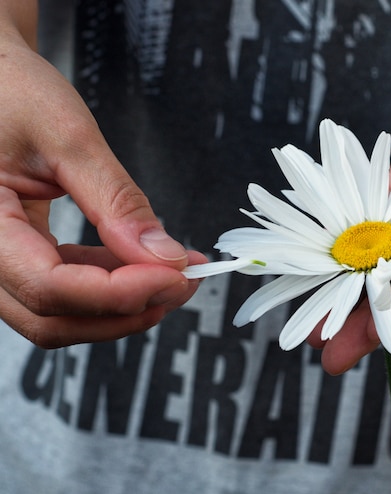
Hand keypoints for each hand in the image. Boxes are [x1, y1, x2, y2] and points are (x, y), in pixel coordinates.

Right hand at [0, 30, 205, 346]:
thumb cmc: (11, 91)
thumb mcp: (67, 136)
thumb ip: (116, 201)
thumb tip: (165, 256)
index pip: (48, 286)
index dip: (118, 292)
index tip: (176, 275)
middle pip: (51, 316)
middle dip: (126, 309)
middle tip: (184, 282)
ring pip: (58, 313)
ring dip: (121, 304)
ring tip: (175, 273)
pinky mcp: (20, 254)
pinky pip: (63, 288)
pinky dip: (108, 285)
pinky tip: (144, 264)